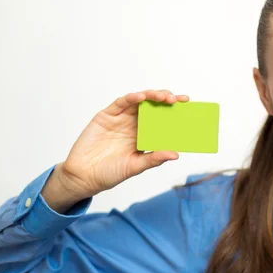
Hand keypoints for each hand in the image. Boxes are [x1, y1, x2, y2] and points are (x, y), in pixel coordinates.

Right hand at [58, 89, 188, 198]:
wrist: (83, 176)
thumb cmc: (110, 173)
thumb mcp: (135, 166)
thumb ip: (153, 159)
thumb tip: (175, 154)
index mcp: (144, 136)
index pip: (163, 121)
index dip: (175, 113)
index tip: (188, 109)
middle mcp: (134, 124)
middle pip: (154, 107)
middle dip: (167, 101)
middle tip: (180, 100)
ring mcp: (121, 119)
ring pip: (140, 102)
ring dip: (152, 96)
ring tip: (165, 97)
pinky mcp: (106, 116)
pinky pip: (120, 103)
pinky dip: (132, 98)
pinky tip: (141, 97)